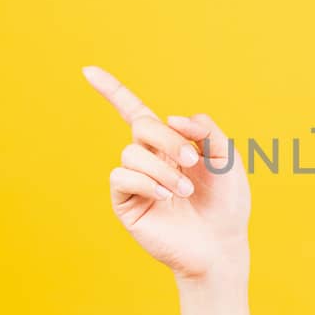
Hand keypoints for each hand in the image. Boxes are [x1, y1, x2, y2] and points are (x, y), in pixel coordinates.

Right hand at [83, 65, 250, 278]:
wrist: (220, 245)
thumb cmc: (226, 203)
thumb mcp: (227, 158)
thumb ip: (206, 129)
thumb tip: (170, 118)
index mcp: (170, 144)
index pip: (135, 112)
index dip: (112, 91)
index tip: (88, 70)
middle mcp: (149, 158)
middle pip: (142, 126)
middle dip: (167, 138)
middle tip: (191, 159)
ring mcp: (135, 181)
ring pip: (132, 153)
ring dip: (163, 168)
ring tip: (184, 191)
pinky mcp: (126, 203)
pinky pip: (121, 177)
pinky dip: (146, 181)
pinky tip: (165, 196)